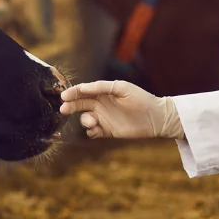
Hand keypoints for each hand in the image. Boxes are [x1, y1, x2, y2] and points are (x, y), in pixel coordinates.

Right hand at [58, 80, 181, 139]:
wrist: (155, 117)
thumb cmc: (140, 99)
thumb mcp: (121, 88)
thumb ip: (102, 87)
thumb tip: (83, 87)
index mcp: (103, 92)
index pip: (83, 91)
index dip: (72, 93)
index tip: (64, 96)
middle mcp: (101, 104)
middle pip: (80, 104)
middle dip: (70, 106)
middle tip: (63, 109)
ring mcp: (103, 118)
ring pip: (85, 119)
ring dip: (84, 120)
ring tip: (92, 122)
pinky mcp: (107, 131)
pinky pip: (92, 132)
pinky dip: (90, 131)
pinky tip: (95, 130)